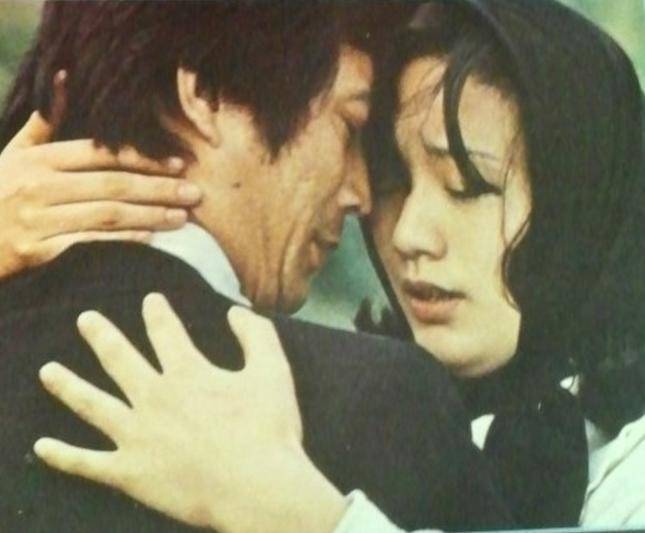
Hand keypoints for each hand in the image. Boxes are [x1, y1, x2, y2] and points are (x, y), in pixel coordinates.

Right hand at [0, 74, 201, 279]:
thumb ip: (44, 122)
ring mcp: (38, 220)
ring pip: (106, 215)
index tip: (179, 163)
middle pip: (112, 185)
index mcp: (39, 160)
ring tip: (183, 218)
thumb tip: (64, 76)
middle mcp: (39, 186)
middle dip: (158, 188)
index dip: (143, 158)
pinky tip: (150, 240)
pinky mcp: (37, 252)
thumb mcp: (13, 154)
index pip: (101, 154)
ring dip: (149, 216)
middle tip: (195, 193)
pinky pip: (88, 245)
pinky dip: (121, 242)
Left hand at [34, 294, 345, 532]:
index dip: (157, 313)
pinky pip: (87, 463)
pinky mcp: (129, 473)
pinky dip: (62, 455)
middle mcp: (154, 398)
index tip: (151, 301)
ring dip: (67, 386)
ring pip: (92, 405)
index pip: (165, 332)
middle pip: (119, 359)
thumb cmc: (269, 429)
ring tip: (48, 372)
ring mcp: (136, 436)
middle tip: (86, 319)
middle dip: (101, 335)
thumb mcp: (273, 370)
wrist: (257, 488)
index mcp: (187, 373)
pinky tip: (42, 446)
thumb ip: (256, 334)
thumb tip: (236, 310)